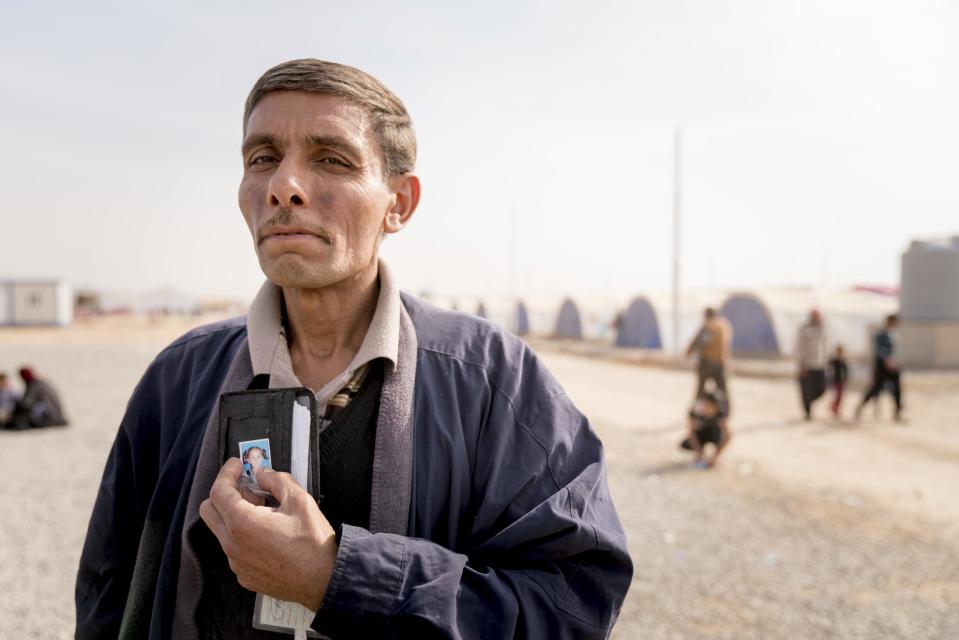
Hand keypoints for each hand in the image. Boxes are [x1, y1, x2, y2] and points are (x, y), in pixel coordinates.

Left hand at [199, 458, 336, 610]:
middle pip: (209, 510)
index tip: (236, 464)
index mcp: (242, 523)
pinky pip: (234, 549)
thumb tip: (263, 474)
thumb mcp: (299, 500)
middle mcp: (232, 544)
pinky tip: (269, 535)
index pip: (219, 491)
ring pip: (222, 530)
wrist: (324, 580)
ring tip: (267, 513)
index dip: (226, 472)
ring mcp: (236, 562)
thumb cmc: (313, 543)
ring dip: (235, 515)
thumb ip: (277, 480)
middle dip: (224, 493)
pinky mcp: (244, 575)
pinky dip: (244, 536)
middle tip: (250, 489)